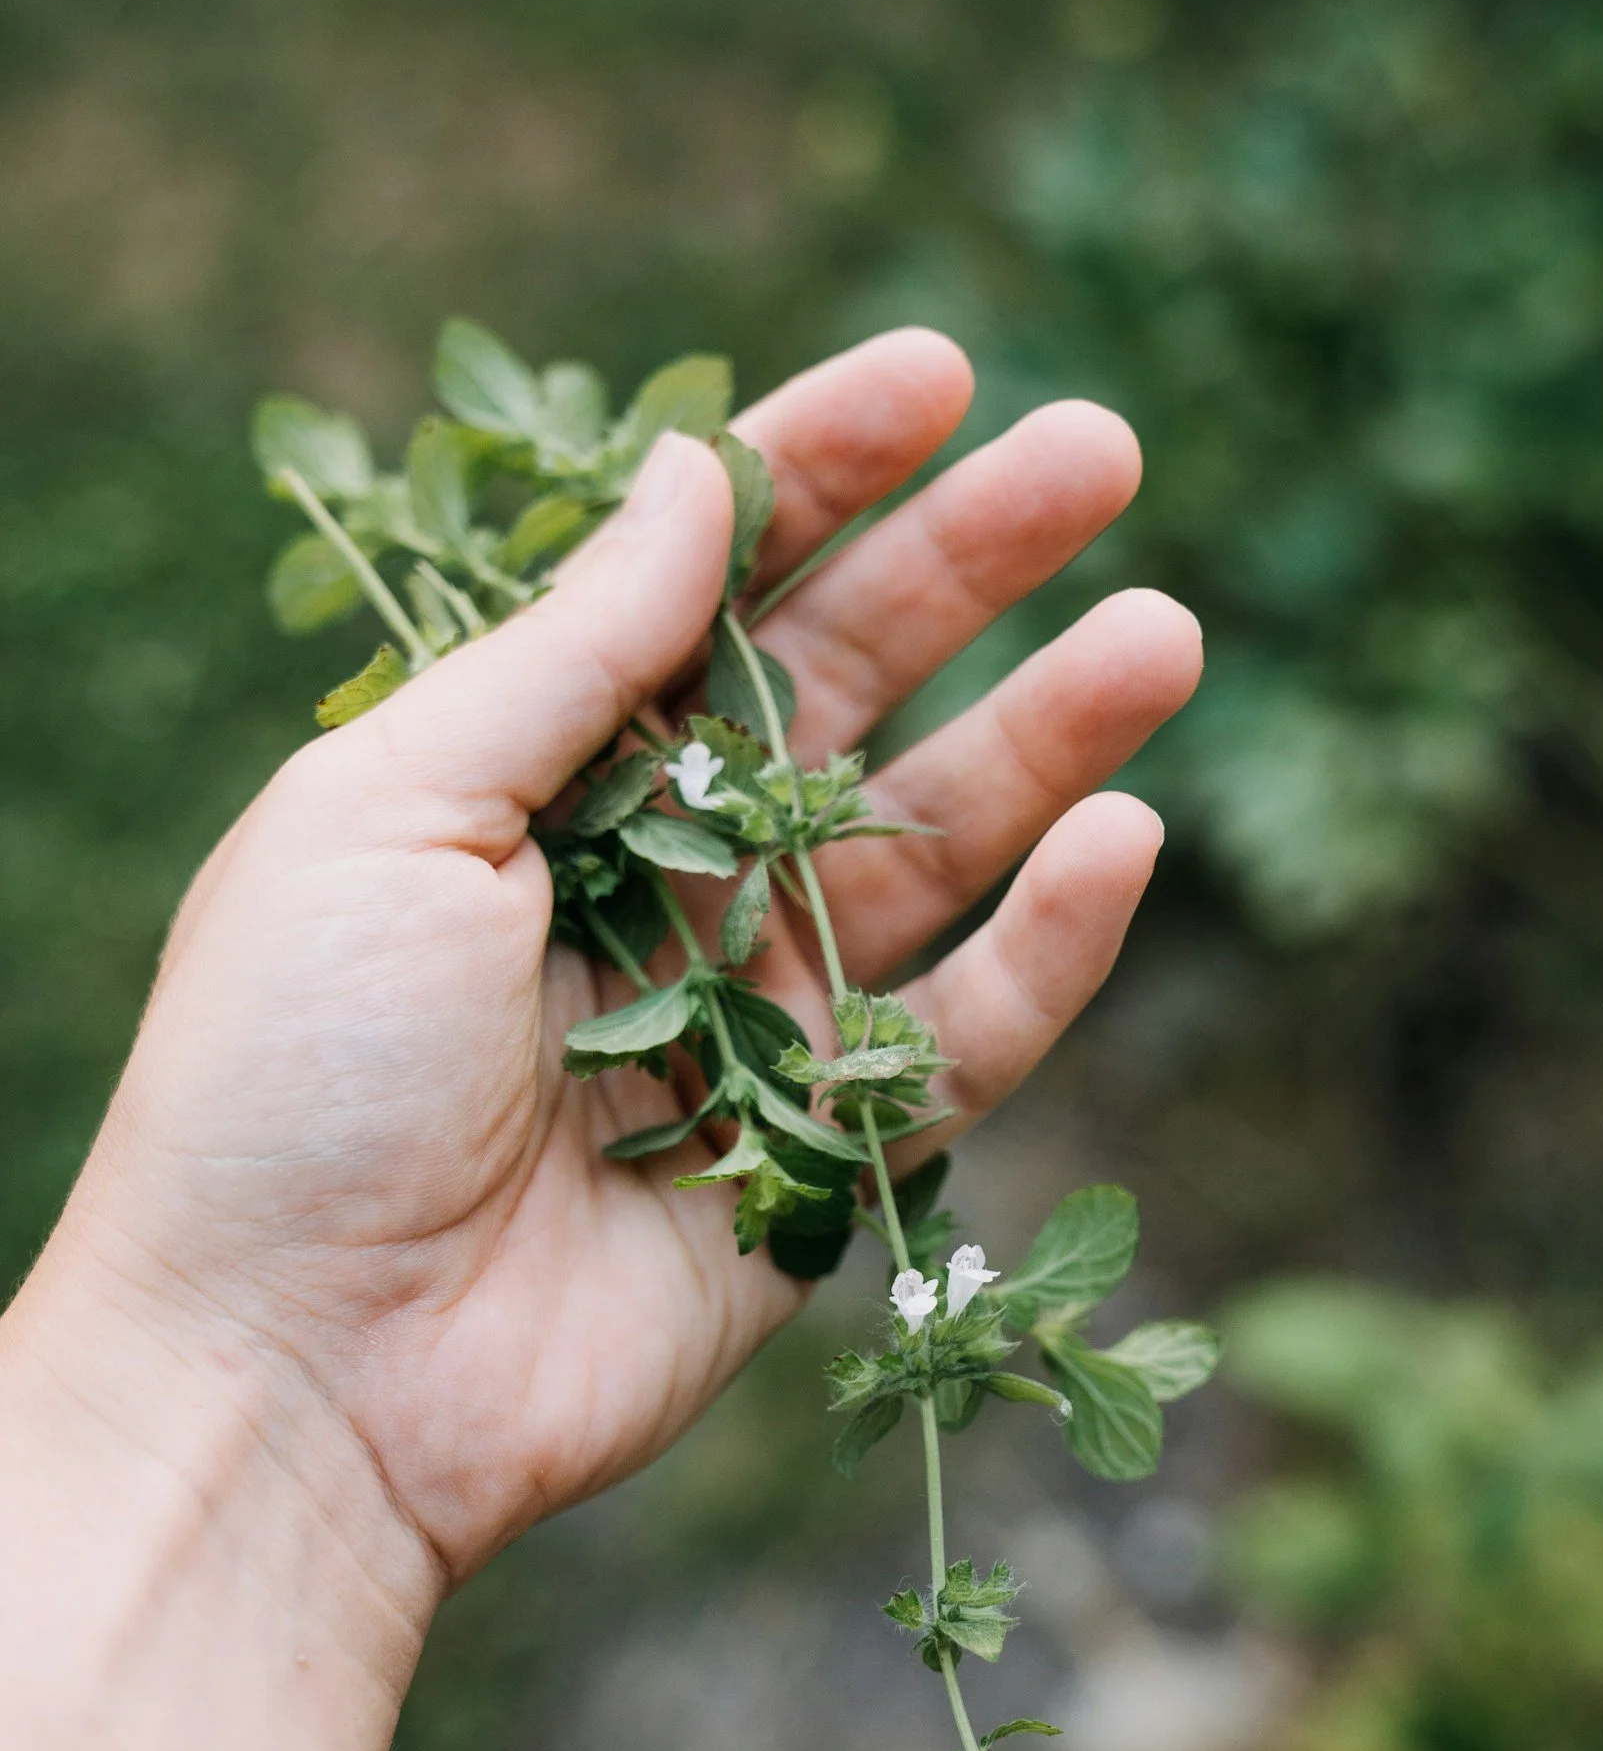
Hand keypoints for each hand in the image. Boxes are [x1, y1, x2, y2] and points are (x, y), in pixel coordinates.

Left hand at [28, 329, 1199, 1601]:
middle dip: (972, 566)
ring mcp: (751, 1010)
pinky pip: (966, 1036)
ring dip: (1052, 737)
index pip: (706, 587)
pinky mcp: (821, 1151)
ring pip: (933, 845)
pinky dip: (1050, 948)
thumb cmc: (291, 1072)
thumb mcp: (391, 810)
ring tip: (1162, 632)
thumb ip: (569, 650)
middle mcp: (657, 871)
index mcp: (537, 770)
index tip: (942, 374)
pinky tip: (1121, 840)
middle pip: (849, 688)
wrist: (297, 1376)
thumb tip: (697, 477)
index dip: (821, 473)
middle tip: (1104, 452)